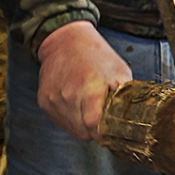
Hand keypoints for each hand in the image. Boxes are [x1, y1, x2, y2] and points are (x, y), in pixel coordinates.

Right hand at [36, 21, 131, 141]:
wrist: (66, 40)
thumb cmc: (97, 56)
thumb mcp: (120, 72)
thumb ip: (125, 99)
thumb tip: (131, 122)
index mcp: (90, 90)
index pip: (95, 127)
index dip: (105, 133)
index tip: (111, 131)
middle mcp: (68, 97)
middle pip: (83, 132)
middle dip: (95, 130)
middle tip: (103, 117)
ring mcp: (54, 100)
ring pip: (72, 129)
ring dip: (82, 125)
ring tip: (89, 107)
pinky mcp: (44, 101)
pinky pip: (60, 121)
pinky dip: (70, 119)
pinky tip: (76, 103)